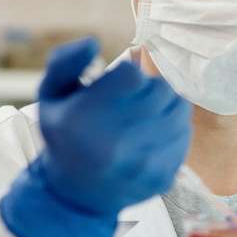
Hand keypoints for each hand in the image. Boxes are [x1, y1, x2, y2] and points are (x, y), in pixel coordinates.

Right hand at [0, 38, 190, 236]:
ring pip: (178, 109)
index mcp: (84, 120)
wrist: (75, 195)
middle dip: (149, 87)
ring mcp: (142, 164)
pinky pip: (184, 134)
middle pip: (160, 89)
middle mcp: (115, 144)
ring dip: (165, 105)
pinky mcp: (163, 176)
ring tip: (145, 114)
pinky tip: (153, 135)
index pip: (132, 74)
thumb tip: (93, 41)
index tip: (118, 84)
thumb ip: (65, 61)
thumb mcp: (51, 95)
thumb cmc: (65, 135)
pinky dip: (173, 128)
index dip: (127, 74)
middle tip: (134, 98)